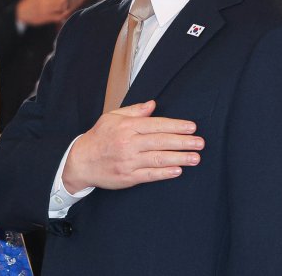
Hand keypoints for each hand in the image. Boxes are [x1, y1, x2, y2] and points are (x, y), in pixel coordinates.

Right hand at [15, 0, 69, 25]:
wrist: (20, 12)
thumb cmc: (29, 2)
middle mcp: (45, 2)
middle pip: (61, 0)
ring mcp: (46, 10)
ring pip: (60, 8)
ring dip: (67, 7)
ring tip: (71, 5)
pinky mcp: (45, 18)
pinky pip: (57, 17)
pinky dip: (63, 15)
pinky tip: (66, 13)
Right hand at [62, 100, 203, 192]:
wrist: (80, 161)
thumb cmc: (98, 137)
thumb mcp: (112, 117)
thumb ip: (134, 111)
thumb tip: (152, 105)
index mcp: (126, 127)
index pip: (156, 125)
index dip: (175, 126)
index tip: (192, 127)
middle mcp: (128, 143)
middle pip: (160, 141)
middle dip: (182, 142)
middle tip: (200, 142)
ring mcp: (128, 161)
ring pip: (158, 158)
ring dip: (179, 158)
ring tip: (195, 157)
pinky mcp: (128, 177)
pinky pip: (150, 174)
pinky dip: (164, 172)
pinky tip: (177, 170)